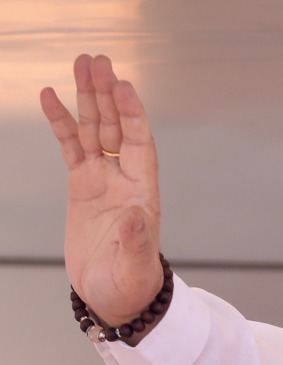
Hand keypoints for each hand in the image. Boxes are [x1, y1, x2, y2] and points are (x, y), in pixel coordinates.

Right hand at [40, 54, 164, 325]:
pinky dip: (61, 122)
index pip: (139, 144)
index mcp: (143, 194)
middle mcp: (124, 180)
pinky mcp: (81, 185)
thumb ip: (136, 241)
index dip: (132, 115)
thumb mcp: (134, 267)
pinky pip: (71, 146)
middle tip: (98, 61)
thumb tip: (136, 215)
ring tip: (81, 64)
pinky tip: (50, 97)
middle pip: (116, 127)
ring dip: (88, 98)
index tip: (123, 86)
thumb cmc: (130, 285)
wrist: (114, 297)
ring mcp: (102, 180)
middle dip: (107, 94)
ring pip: (94, 130)